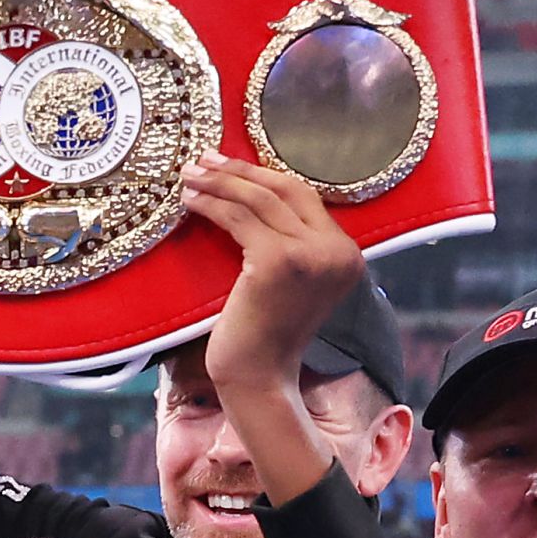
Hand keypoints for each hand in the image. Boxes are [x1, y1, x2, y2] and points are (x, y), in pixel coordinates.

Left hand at [178, 154, 365, 397]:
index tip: (231, 165)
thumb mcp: (291, 283)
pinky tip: (191, 201)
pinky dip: (212, 205)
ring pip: (259, 200)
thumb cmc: (264, 336)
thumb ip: (292, 244)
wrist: (258, 378)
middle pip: (285, 190)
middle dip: (241, 171)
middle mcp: (336, 250)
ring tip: (190, 176)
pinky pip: (239, 219)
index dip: (266, 176)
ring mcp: (309, 255)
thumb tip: (253, 196)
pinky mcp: (277, 261)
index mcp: (347, 255)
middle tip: (204, 160)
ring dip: (220, 184)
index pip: (305, 198)